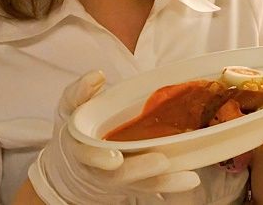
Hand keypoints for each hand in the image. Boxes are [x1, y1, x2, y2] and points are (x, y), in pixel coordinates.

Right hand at [28, 71, 200, 203]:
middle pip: (118, 176)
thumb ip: (80, 92)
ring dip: (163, 181)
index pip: (86, 155)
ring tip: (189, 177)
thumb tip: (97, 75)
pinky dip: (171, 183)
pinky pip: (153, 186)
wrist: (75, 162)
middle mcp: (99, 170)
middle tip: (162, 161)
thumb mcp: (70, 107)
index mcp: (80, 149)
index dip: (98, 158)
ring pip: (140, 184)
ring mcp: (119, 179)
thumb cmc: (77, 128)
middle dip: (140, 169)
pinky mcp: (135, 183)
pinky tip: (191, 178)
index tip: (115, 159)